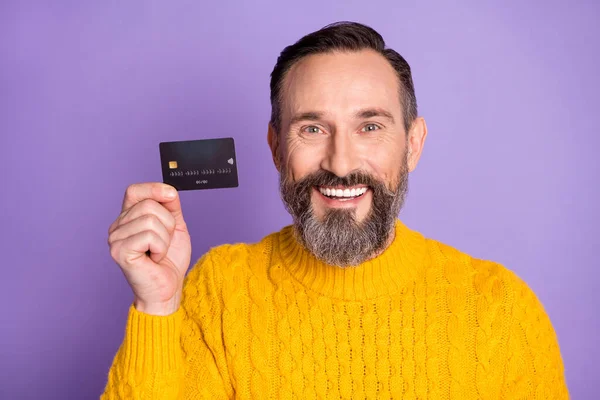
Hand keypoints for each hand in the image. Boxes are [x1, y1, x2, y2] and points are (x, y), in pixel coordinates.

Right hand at [108, 183, 191, 314]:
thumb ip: (171, 206)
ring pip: (151, 220)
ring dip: (165, 239)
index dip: (153, 189)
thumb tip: (169, 190)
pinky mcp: (119, 251)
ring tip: (158, 252)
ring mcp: (115, 239)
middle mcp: (117, 226)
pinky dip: (160, 248)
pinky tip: (154, 258)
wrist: (168, 288)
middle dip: (168, 223)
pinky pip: (149, 236)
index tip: (171, 196)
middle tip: (164, 242)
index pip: (134, 191)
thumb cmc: (169, 260)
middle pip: (149, 205)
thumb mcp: (175, 227)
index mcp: (128, 218)